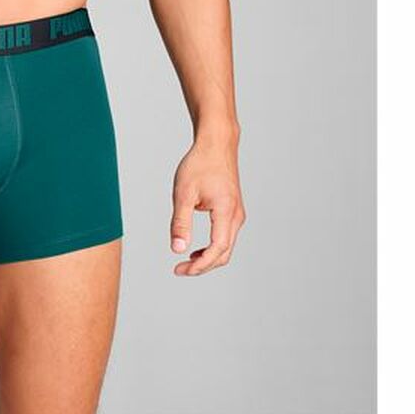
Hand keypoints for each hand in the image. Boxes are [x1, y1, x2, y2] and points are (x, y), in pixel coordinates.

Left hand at [170, 132, 244, 275]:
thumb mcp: (183, 192)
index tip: (182, 269)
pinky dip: (213, 247)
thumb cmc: (199, 164)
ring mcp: (237, 213)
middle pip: (224, 252)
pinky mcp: (233, 210)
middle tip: (180, 270)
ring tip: (186, 262)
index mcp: (226, 211)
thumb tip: (177, 249)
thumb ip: (180, 222)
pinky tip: (197, 248)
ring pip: (226, 246)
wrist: (216, 144)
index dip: (201, 264)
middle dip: (203, 266)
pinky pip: (226, 236)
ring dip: (208, 258)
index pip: (218, 249)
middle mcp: (236, 215)